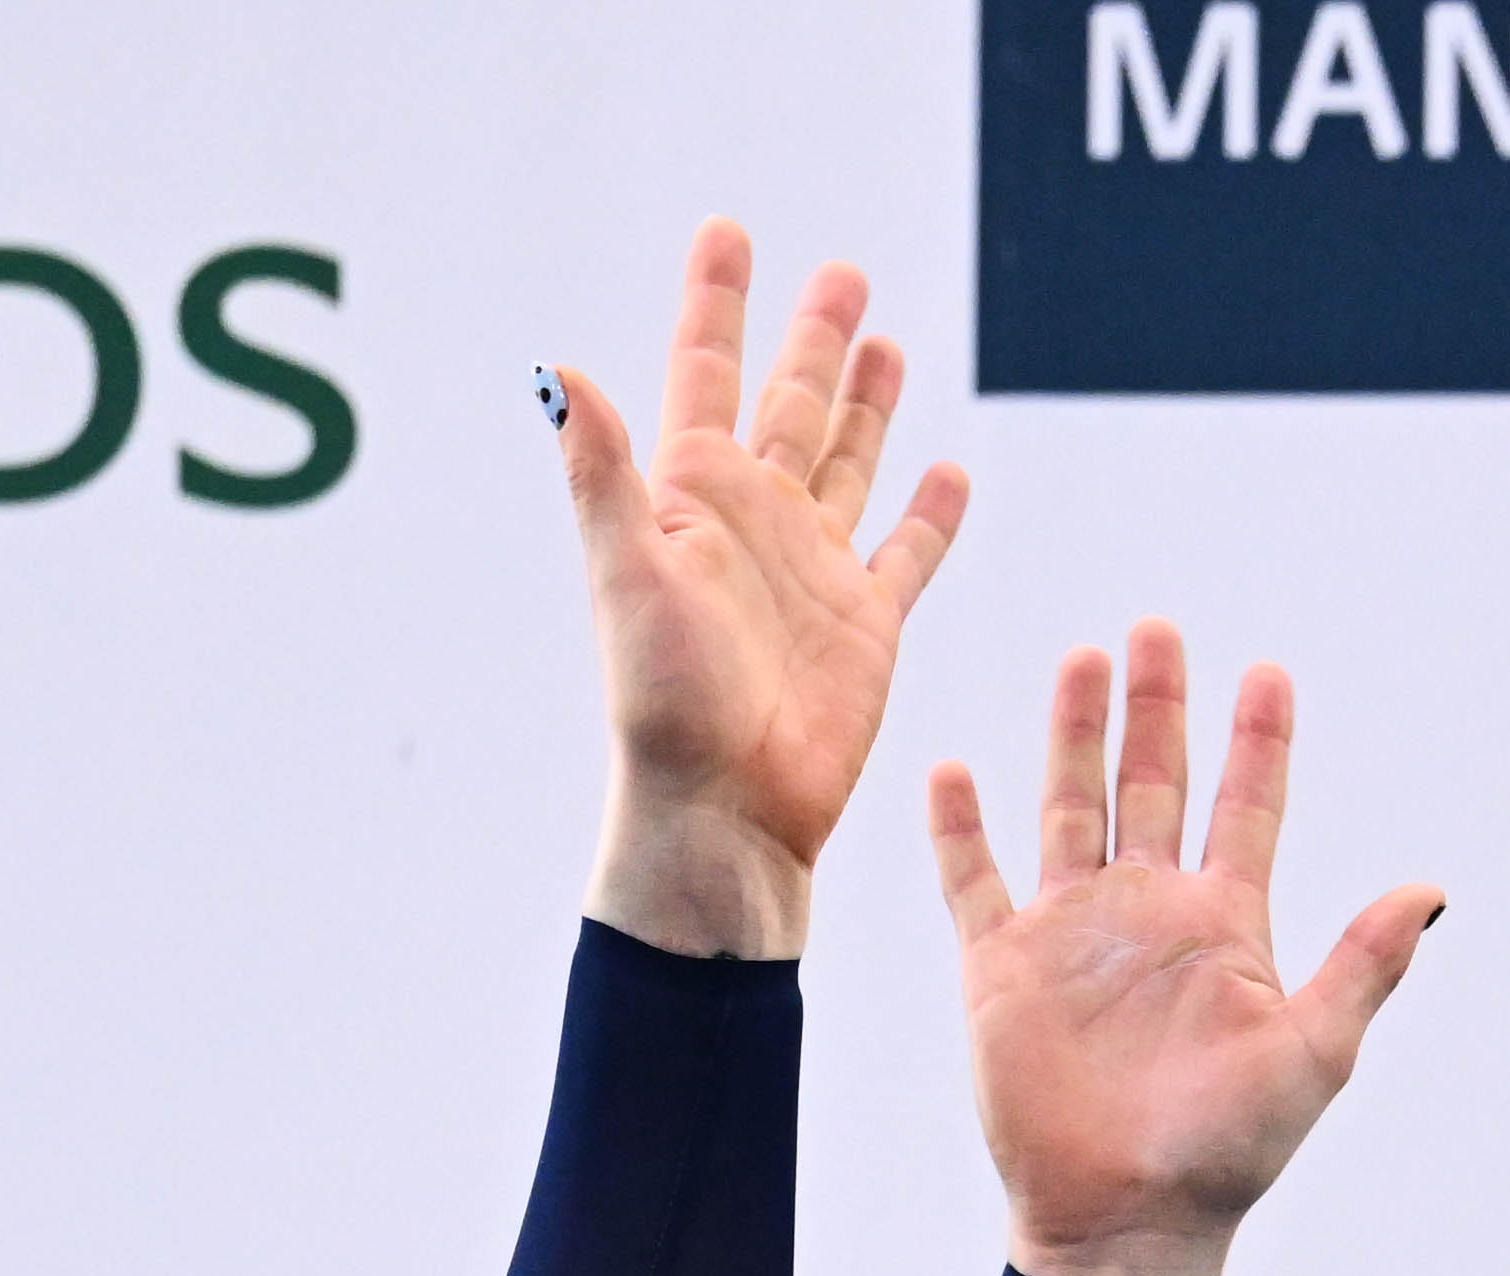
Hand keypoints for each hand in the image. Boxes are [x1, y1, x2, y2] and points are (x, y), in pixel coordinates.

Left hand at [552, 225, 956, 959]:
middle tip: (843, 271)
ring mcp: (813, 570)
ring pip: (848, 461)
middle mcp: (755, 521)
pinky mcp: (867, 625)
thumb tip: (559, 374)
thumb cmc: (663, 704)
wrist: (724, 810)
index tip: (728, 231)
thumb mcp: (625, 575)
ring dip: (867, 405)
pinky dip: (931, 515)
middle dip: (813, 335)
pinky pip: (907, 554)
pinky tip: (950, 472)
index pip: (705, 371)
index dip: (718, 300)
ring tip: (886, 343)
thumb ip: (602, 471)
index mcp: (693, 495)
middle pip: (791, 402)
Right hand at [931, 626, 1445, 1275]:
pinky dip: (960, 826)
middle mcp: (1149, 913)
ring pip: (1071, 807)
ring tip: (1083, 658)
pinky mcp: (1002, 967)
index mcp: (1226, 925)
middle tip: (1158, 626)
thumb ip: (1364, 964)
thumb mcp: (1313, 1053)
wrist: (1128, 1222)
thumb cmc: (1230, 1152)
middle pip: (1153, 783)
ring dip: (1074, 735)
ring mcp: (1073, 934)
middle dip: (1157, 706)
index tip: (1268, 669)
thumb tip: (1431, 888)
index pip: (1247, 809)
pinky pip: (974, 880)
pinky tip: (956, 766)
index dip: (1257, 742)